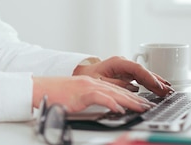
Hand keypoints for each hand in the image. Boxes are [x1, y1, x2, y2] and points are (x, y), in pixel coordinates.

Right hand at [32, 75, 154, 113]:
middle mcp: (92, 82)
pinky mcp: (81, 93)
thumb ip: (92, 99)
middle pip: (119, 90)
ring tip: (142, 107)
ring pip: (114, 93)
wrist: (40, 89)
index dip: (132, 96)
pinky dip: (111, 103)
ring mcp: (87, 87)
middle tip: (149, 106)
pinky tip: (119, 109)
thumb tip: (106, 108)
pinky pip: (99, 98)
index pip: (116, 89)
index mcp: (92, 83)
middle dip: (136, 99)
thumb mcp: (78, 96)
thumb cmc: (56, 94)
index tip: (143, 103)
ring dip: (130, 101)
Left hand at [72, 56, 172, 96]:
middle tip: (168, 90)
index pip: (137, 69)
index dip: (148, 77)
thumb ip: (115, 83)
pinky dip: (151, 84)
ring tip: (169, 90)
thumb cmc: (90, 76)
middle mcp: (124, 64)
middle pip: (144, 72)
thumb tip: (132, 87)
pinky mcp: (128, 74)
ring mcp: (127, 69)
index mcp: (117, 62)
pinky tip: (160, 88)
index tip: (157, 86)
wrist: (85, 73)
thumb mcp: (99, 81)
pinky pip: (142, 78)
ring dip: (157, 82)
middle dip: (157, 81)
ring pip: (145, 75)